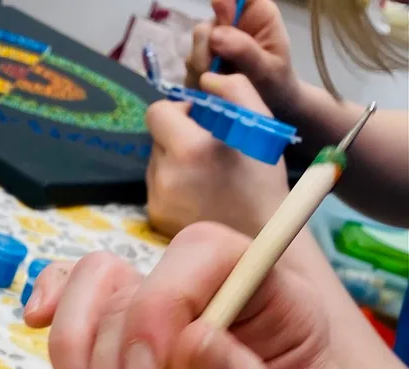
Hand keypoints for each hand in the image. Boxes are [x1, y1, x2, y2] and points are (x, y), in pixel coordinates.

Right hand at [24, 224, 359, 368]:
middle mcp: (213, 303)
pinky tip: (35, 326)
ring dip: (76, 365)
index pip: (207, 257)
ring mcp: (163, 329)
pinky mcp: (122, 358)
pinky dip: (53, 315)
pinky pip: (75, 306)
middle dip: (109, 367)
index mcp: (275, 310)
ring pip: (92, 295)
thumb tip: (192, 341)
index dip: (162, 303)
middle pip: (133, 285)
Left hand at [145, 73, 288, 237]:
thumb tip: (205, 79)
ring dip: (174, 161)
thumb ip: (234, 90)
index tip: (198, 119)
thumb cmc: (264, 180)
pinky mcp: (155, 218)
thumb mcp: (260, 126)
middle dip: (177, 137)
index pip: (156, 112)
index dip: (177, 110)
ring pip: (155, 164)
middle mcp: (165, 175)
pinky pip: (157, 189)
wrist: (260, 239)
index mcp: (189, 149)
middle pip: (156, 139)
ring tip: (206, 175)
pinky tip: (198, 196)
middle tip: (207, 149)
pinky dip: (173, 186)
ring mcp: (157, 200)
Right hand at [187, 0, 299, 114]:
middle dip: (204, 50)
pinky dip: (196, 81)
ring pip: (194, 48)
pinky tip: (211, 91)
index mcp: (255, 14)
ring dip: (201, 70)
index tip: (225, 23)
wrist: (271, 107)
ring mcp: (215, 43)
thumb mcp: (268, 68)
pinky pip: (190, 67)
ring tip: (217, 87)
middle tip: (213, 70)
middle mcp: (232, 24)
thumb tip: (215, 35)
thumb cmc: (277, 84)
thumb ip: (245, 49)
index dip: (223, 4)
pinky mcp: (204, 62)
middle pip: (205, 26)